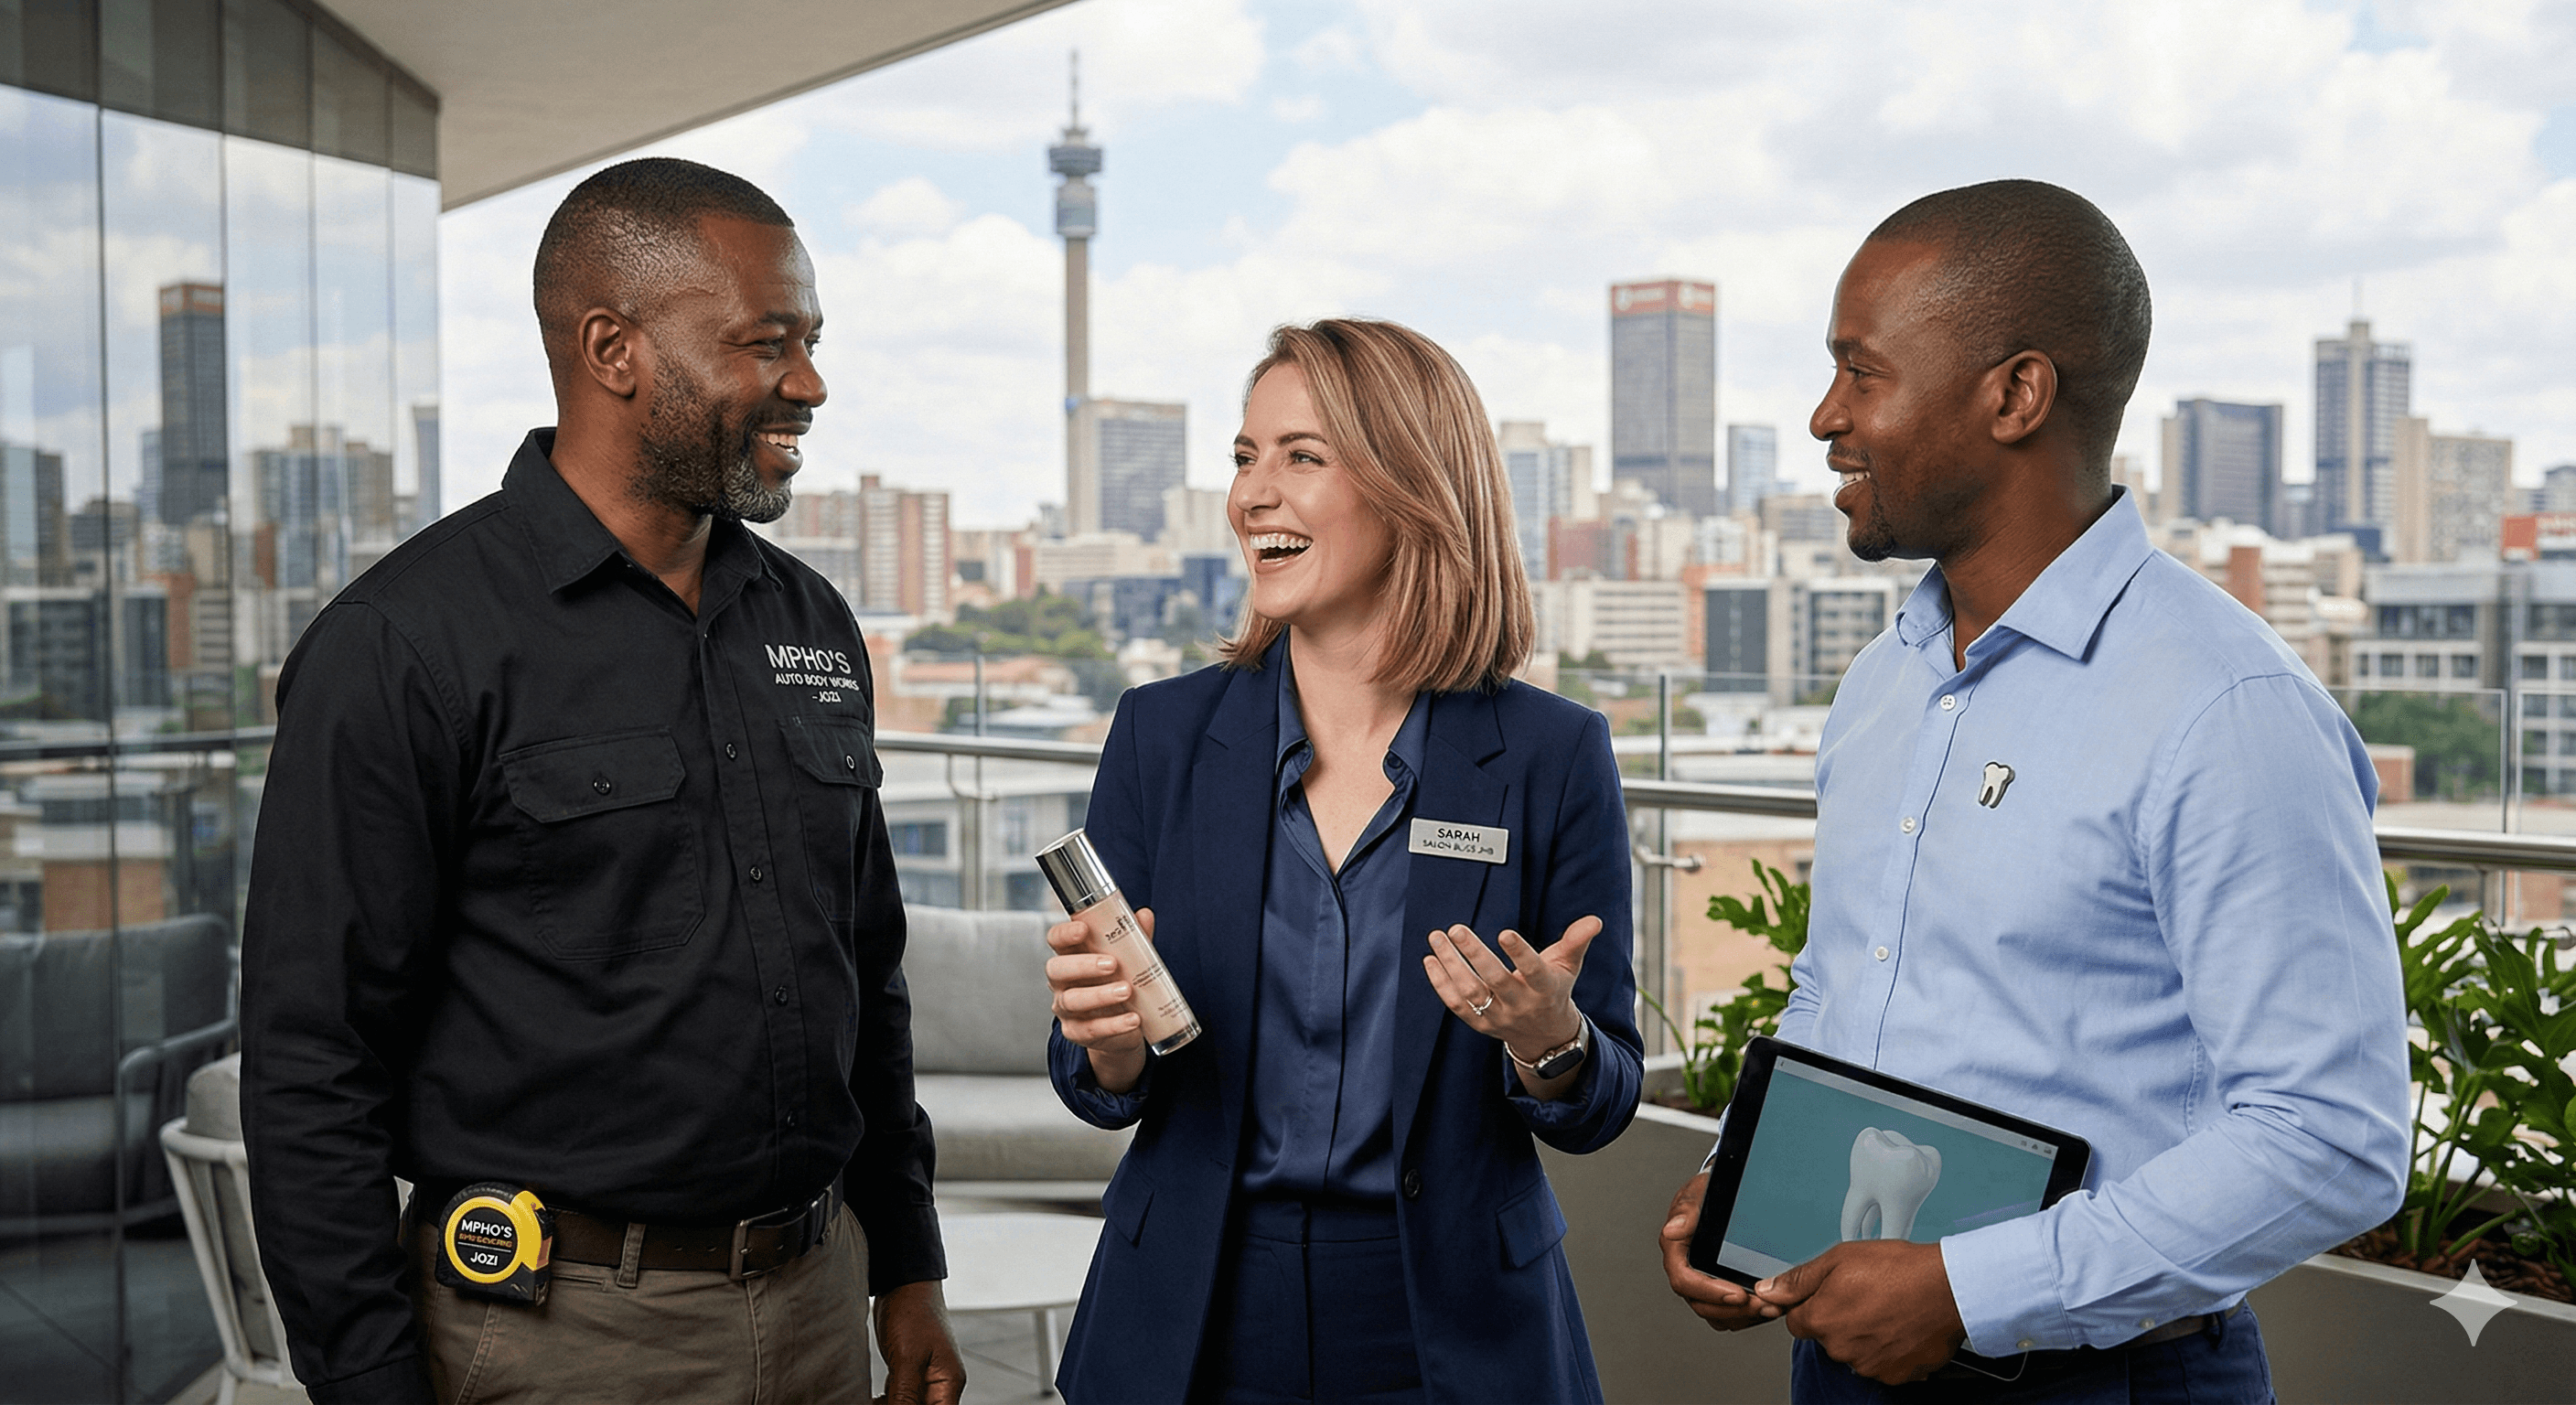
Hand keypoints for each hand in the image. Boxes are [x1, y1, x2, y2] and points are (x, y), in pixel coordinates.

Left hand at [873, 1279, 964, 1404]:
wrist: (902, 1282)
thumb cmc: (912, 1313)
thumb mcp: (907, 1359)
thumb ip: (905, 1396)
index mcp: (949, 1382)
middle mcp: (941, 1383)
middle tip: (878, 1403)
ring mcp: (926, 1377)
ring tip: (873, 1401)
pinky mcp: (910, 1371)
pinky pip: (900, 1396)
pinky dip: (887, 1400)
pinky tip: (873, 1399)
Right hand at [1046, 907, 1151, 1092]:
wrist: (1125, 1024)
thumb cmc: (1120, 982)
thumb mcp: (1129, 959)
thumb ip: (1134, 938)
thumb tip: (1144, 915)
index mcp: (1071, 956)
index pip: (1056, 940)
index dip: (1065, 933)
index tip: (1084, 929)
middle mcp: (1062, 982)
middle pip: (1057, 970)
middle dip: (1083, 965)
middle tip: (1112, 964)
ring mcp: (1066, 1009)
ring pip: (1072, 1001)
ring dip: (1100, 995)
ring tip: (1127, 991)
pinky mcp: (1076, 1032)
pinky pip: (1090, 1030)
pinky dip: (1113, 1025)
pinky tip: (1133, 1019)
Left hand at [1422, 915, 1600, 1091]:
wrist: (1546, 1037)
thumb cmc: (1554, 989)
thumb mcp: (1568, 966)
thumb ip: (1577, 941)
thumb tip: (1594, 920)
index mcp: (1545, 988)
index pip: (1533, 971)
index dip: (1520, 953)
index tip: (1504, 933)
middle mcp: (1521, 1005)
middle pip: (1495, 981)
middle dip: (1475, 954)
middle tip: (1456, 928)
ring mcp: (1499, 1017)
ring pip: (1471, 992)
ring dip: (1451, 964)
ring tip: (1437, 938)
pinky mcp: (1481, 1024)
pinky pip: (1457, 1005)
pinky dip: (1441, 984)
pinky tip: (1431, 960)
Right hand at [1660, 1172, 1778, 1331]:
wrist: (1726, 1193)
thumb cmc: (1710, 1192)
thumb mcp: (1699, 1194)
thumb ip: (1687, 1211)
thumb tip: (1673, 1229)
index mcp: (1676, 1250)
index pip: (1684, 1280)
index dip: (1709, 1291)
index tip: (1738, 1293)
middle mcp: (1687, 1271)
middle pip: (1702, 1305)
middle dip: (1733, 1310)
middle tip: (1764, 1305)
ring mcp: (1703, 1283)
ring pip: (1717, 1314)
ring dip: (1744, 1316)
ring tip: (1772, 1308)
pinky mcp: (1720, 1290)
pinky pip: (1730, 1315)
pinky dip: (1749, 1316)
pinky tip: (1769, 1307)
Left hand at [1753, 1240, 1965, 1384]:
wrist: (1948, 1288)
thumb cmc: (1899, 1269)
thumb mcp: (1839, 1259)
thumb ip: (1798, 1280)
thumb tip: (1768, 1291)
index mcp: (1821, 1320)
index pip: (1798, 1322)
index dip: (1814, 1304)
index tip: (1834, 1295)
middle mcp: (1841, 1349)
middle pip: (1828, 1337)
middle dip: (1842, 1319)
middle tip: (1869, 1296)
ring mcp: (1870, 1366)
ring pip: (1856, 1352)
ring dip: (1867, 1336)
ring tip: (1890, 1308)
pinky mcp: (1897, 1375)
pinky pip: (1885, 1364)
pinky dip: (1892, 1349)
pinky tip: (1903, 1326)